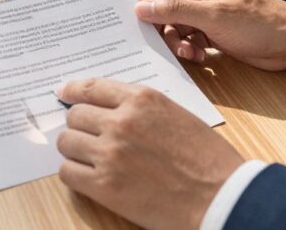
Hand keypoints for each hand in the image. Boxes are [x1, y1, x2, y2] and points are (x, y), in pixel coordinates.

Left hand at [55, 78, 243, 229]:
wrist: (221, 198)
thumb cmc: (207, 159)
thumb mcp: (176, 115)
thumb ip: (141, 107)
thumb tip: (108, 107)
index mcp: (142, 100)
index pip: (91, 87)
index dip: (73, 91)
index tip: (64, 94)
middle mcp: (121, 121)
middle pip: (75, 115)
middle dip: (78, 125)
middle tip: (86, 136)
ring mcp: (109, 153)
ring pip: (66, 142)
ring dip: (75, 150)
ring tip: (90, 159)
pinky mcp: (104, 185)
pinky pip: (67, 172)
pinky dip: (74, 174)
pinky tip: (88, 178)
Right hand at [135, 0, 285, 71]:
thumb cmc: (259, 23)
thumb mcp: (212, 16)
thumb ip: (174, 11)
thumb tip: (141, 7)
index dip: (145, 5)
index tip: (138, 26)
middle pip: (164, 11)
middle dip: (164, 31)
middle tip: (171, 46)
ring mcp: (207, 14)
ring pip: (175, 28)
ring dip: (178, 44)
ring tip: (191, 54)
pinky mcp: (213, 32)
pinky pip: (189, 40)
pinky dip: (190, 50)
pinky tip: (201, 57)